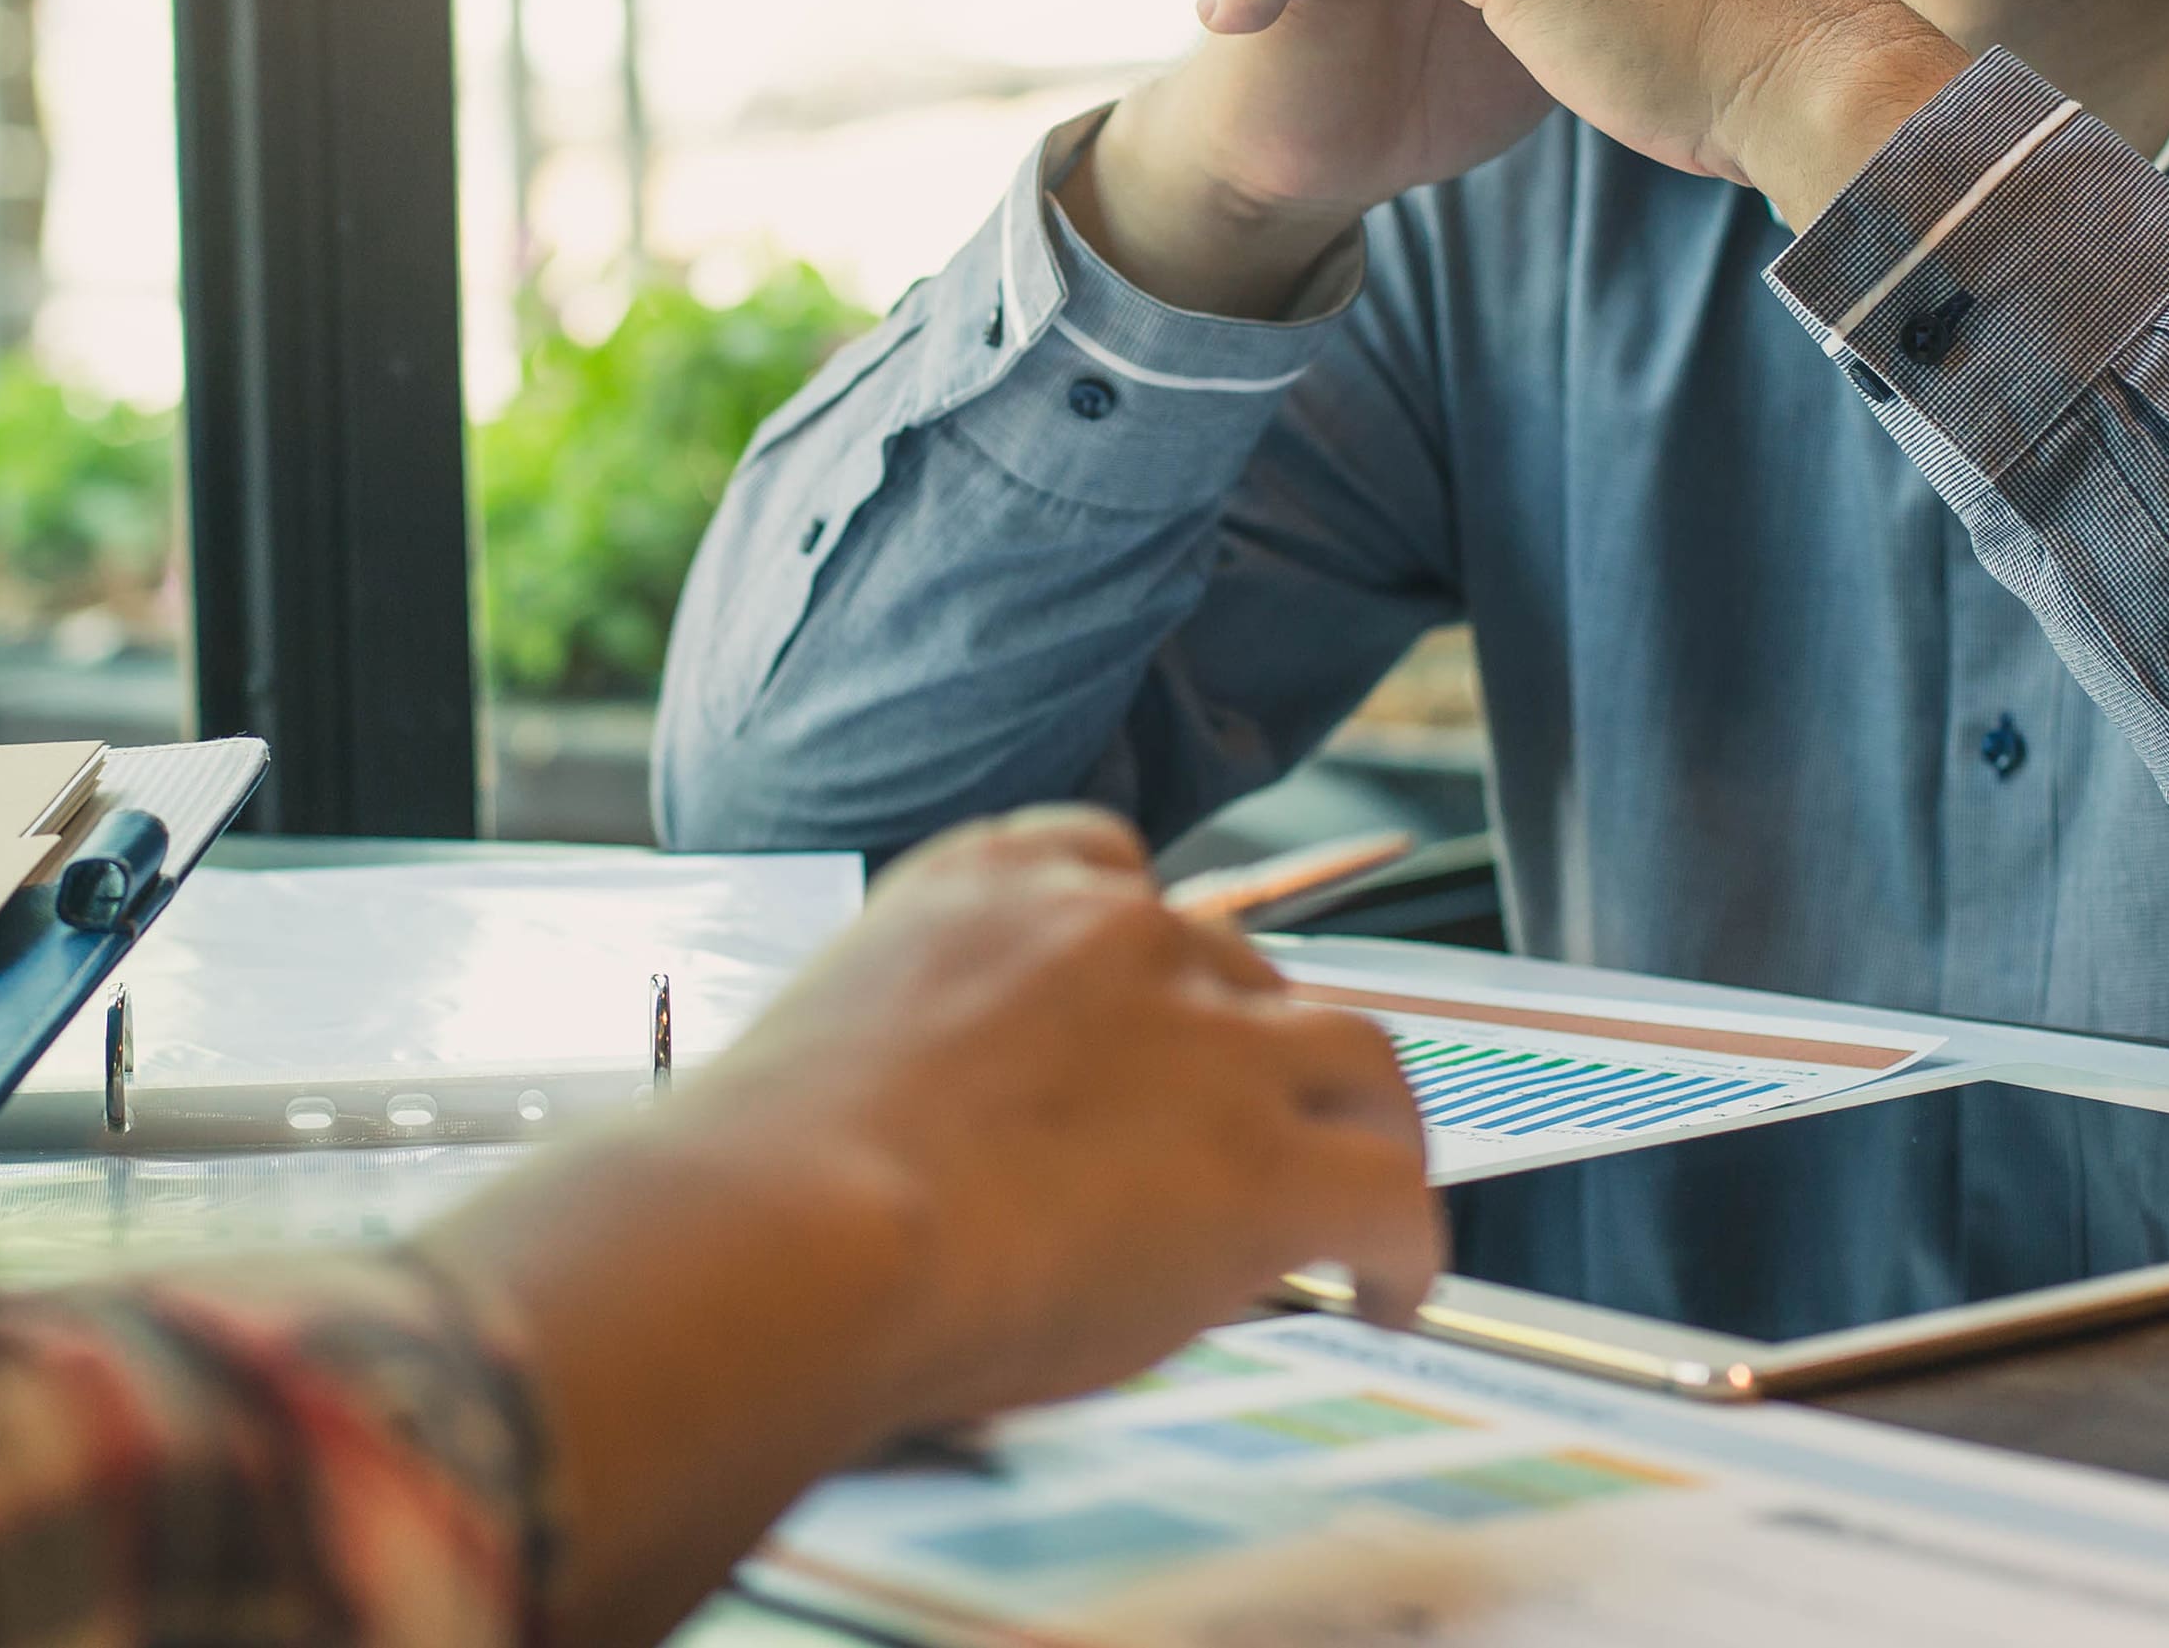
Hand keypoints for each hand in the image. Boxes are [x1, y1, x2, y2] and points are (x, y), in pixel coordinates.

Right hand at [709, 808, 1438, 1419]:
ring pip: (1359, 1062)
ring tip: (1370, 1209)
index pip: (1117, 873)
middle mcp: (1115, 929)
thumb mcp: (845, 1056)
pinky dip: (1407, 1248)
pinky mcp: (1263, 1158)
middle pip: (1249, 977)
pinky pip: (1390, 1191)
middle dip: (1256, 1063)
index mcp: (991, 883)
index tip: (1168, 1025)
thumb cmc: (761, 1192)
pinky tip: (1390, 1295)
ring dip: (1367, 1135)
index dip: (1162, 964)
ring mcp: (1204, 1036)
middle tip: (1257, 1146)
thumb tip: (988, 1143)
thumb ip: (938, 1056)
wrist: (787, 1238)